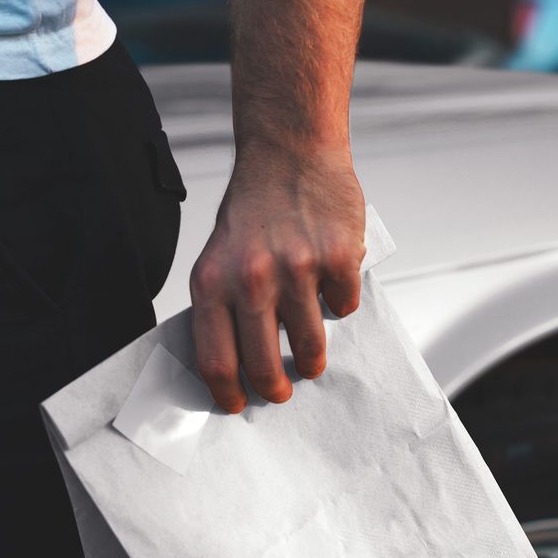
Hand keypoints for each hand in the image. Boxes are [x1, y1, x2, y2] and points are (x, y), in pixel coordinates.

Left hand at [188, 152, 365, 412]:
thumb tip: (232, 366)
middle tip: (280, 392)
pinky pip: (343, 307)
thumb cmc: (251, 211)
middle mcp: (252, 278)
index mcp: (213, 282)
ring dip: (311, 361)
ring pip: (310, 345)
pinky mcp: (339, 257)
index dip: (227, 392)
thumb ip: (221, 306)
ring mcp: (298, 268)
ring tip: (310, 360)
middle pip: (264, 364)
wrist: (289, 153)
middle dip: (274, 389)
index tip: (236, 404)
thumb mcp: (216, 258)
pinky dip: (339, 305)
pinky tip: (329, 287)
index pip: (216, 359)